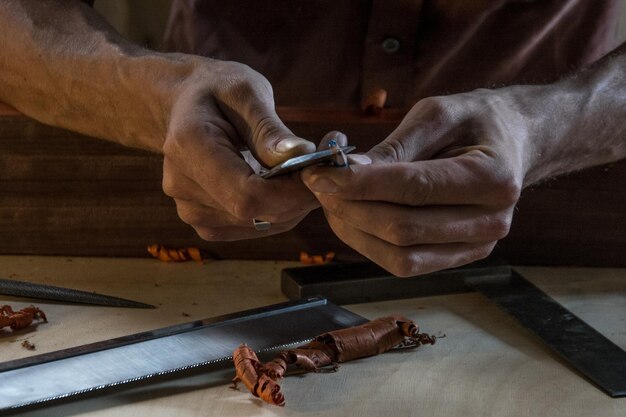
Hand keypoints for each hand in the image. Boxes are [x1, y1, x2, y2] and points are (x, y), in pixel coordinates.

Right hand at [162, 59, 317, 240]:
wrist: (183, 105)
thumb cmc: (217, 90)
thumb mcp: (246, 91)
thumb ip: (270, 128)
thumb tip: (301, 154)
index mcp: (189, 147)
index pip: (247, 195)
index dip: (291, 193)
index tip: (320, 173)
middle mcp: (182, 186)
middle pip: (255, 213)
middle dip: (296, 196)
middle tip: (318, 168)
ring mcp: (190, 210)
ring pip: (259, 224)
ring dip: (290, 205)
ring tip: (296, 172)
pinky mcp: (203, 222)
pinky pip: (252, 228)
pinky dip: (276, 211)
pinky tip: (279, 186)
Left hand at [302, 89, 526, 275]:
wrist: (515, 142)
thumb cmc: (474, 120)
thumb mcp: (437, 113)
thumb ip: (395, 147)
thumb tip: (347, 172)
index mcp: (494, 178)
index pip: (414, 189)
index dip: (360, 184)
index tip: (319, 173)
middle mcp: (492, 221)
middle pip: (403, 229)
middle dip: (350, 208)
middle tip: (319, 185)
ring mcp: (478, 246)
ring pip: (400, 256)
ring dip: (354, 231)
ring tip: (331, 200)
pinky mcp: (460, 257)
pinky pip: (406, 264)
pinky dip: (370, 243)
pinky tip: (353, 217)